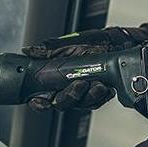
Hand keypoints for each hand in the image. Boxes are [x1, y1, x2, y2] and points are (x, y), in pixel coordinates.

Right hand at [22, 27, 136, 112]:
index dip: (38, 102)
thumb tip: (29, 50)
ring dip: (89, 96)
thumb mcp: (69, 42)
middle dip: (70, 96)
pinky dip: (102, 96)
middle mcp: (67, 87)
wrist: (118, 41)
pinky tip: (106, 88)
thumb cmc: (93, 41)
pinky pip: (98, 102)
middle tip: (79, 84)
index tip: (41, 101)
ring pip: (81, 105)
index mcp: (55, 77)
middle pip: (62, 103)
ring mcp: (83, 92)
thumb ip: (49, 48)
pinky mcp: (99, 94)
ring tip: (98, 84)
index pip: (41, 95)